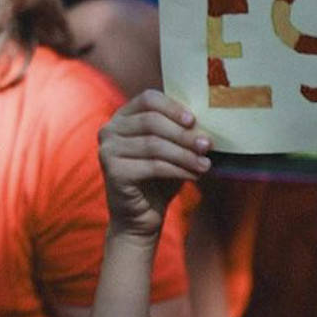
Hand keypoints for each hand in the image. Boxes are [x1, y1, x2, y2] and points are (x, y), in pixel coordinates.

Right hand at [98, 91, 210, 240]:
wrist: (140, 217)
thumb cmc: (158, 181)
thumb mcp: (172, 151)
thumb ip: (181, 134)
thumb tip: (207, 125)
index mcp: (123, 117)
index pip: (148, 99)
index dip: (173, 107)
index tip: (194, 120)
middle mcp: (110, 130)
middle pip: (152, 121)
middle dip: (183, 134)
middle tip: (207, 145)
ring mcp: (108, 150)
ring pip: (154, 144)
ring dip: (184, 154)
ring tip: (205, 164)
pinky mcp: (114, 171)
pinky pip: (153, 166)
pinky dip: (178, 170)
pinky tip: (194, 176)